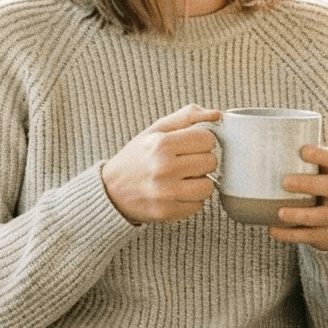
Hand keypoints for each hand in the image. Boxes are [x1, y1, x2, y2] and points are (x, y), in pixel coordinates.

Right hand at [99, 105, 219, 225]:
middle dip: (201, 161)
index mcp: (161, 144)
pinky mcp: (167, 213)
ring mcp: (165, 193)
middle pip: (211, 162)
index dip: (202, 142)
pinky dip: (191, 201)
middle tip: (185, 163)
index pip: (207, 139)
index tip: (190, 146)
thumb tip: (217, 114)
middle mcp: (163, 168)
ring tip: (182, 180)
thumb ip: (186, 117)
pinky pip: (199, 206)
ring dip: (199, 183)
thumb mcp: (155, 131)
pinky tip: (176, 194)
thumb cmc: (137, 158)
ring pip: (209, 187)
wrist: (110, 191)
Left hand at [270, 143, 327, 250]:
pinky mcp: (325, 234)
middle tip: (284, 182)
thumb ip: (285, 159)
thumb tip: (233, 141)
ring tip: (280, 213)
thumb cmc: (311, 187)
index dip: (321, 154)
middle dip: (308, 184)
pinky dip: (290, 235)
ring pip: (323, 215)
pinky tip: (273, 231)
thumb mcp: (309, 172)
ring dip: (301, 214)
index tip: (303, 150)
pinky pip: (309, 236)